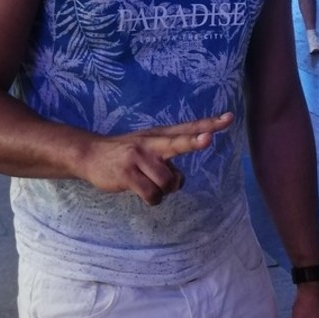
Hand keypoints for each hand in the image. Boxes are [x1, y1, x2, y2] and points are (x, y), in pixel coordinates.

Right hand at [78, 113, 233, 206]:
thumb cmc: (125, 155)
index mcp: (159, 135)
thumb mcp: (147, 148)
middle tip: (208, 138)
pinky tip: (143, 193)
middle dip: (194, 142)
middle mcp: (150, 144)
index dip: (209, 125)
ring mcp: (138, 158)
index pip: (188, 128)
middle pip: (178, 142)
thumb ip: (168, 161)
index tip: (228, 118)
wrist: (90, 155)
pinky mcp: (128, 174)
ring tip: (151, 185)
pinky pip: (152, 195)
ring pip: (167, 182)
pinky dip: (153, 199)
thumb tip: (179, 180)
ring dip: (164, 191)